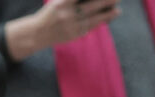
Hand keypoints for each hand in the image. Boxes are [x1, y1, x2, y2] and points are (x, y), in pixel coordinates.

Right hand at [6, 0, 120, 60]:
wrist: (38, 33)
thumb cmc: (50, 14)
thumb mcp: (57, 2)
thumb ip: (72, 0)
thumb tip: (92, 0)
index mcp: (62, 3)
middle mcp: (67, 14)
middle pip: (91, 6)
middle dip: (106, 2)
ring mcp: (71, 25)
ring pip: (93, 19)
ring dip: (107, 15)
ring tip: (117, 11)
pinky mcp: (73, 35)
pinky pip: (89, 27)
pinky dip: (99, 23)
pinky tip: (107, 19)